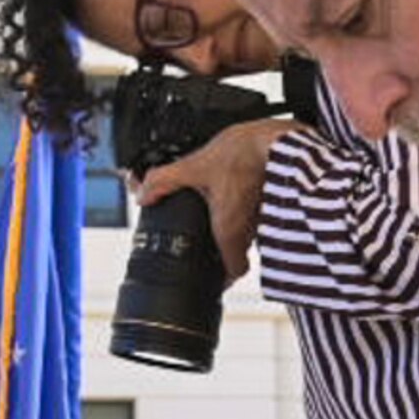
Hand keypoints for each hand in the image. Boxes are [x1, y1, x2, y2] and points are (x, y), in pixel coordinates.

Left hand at [135, 117, 286, 279]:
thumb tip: (142, 193)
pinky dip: (246, 211)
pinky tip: (237, 192)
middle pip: (238, 251)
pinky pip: (259, 217)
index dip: (224, 279)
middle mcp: (249, 229)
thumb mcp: (193, 166)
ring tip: (219, 210)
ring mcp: (265, 217)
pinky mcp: (272, 201)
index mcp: (229, 229)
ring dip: (235, 228)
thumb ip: (163, 181)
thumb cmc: (242, 155)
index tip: (214, 278)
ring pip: (248, 234)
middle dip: (223, 248)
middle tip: (208, 239)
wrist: (275, 140)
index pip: (234, 271)